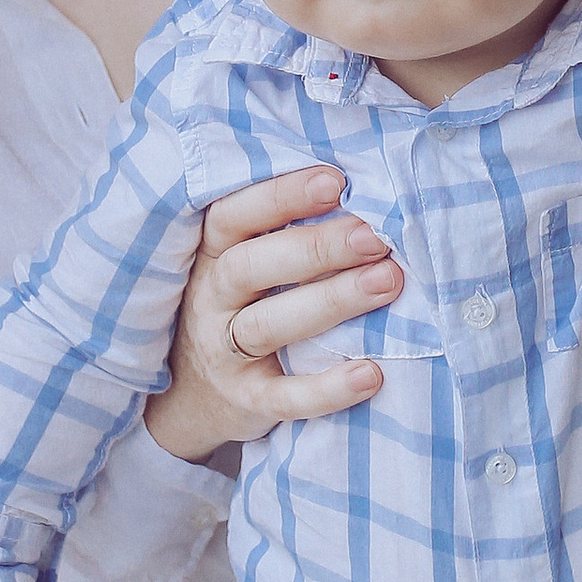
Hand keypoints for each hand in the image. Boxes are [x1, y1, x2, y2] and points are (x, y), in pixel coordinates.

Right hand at [143, 165, 398, 462]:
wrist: (193, 396)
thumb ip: (284, 231)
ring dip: (330, 302)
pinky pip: (284, 398)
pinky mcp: (246, 401)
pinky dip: (326, 389)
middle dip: (316, 248)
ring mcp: (225, 353)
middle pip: (252, 267)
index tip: (336, 180)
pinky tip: (371, 373)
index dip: (280, 196)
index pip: (233, 217)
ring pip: (268, 326)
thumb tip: (362, 193)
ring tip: (387, 282)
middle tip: (374, 237)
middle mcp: (211, 300)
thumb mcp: (243, 263)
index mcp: (212, 255)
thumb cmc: (241, 307)